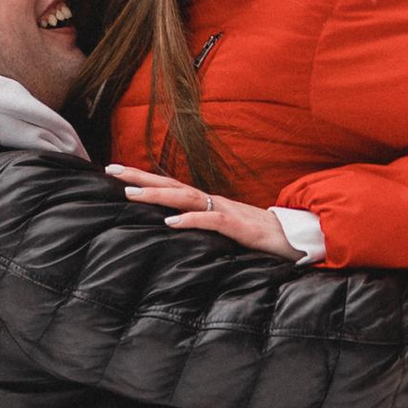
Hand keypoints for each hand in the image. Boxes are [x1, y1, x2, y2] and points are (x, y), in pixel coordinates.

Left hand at [110, 163, 294, 255]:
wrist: (297, 238)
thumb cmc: (261, 236)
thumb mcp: (226, 231)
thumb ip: (205, 226)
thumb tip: (178, 227)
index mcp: (209, 203)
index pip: (172, 187)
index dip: (145, 179)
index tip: (118, 172)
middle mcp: (214, 202)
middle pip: (172, 184)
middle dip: (141, 177)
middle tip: (111, 169)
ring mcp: (226, 211)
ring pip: (186, 197)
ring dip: (157, 195)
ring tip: (130, 193)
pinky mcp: (238, 227)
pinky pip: (211, 221)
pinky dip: (190, 219)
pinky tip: (170, 221)